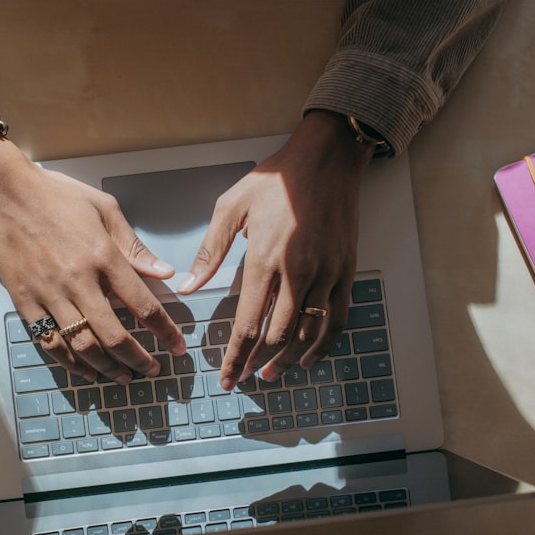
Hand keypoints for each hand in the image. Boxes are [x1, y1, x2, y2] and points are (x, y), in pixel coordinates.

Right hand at [0, 139, 186, 383]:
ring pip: (84, 346)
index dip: (165, 332)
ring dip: (108, 368)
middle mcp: (78, 280)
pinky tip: (87, 371)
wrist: (3, 191)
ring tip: (124, 376)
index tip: (177, 346)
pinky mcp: (25, 301)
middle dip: (140, 360)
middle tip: (153, 370)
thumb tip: (164, 272)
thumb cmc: (55, 195)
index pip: (143, 306)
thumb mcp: (104, 208)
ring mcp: (49, 294)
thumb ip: (134, 246)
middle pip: (116, 336)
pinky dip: (71, 363)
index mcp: (103, 256)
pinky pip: (50, 342)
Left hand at [178, 110, 373, 390]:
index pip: (248, 323)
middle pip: (277, 335)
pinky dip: (324, 344)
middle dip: (257, 362)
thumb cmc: (275, 179)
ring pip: (308, 332)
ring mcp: (326, 273)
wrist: (326, 157)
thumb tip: (189, 286)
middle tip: (243, 377)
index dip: (235, 356)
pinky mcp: (346, 271)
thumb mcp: (230, 207)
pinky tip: (309, 358)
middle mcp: (298, 272)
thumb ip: (210, 251)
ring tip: (270, 374)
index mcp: (264, 259)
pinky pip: (337, 319)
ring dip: (288, 360)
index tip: (227, 377)